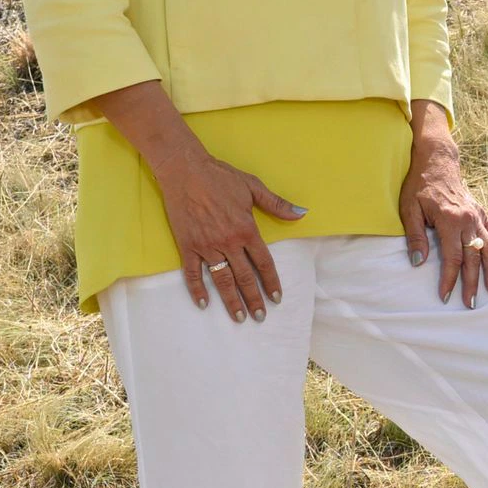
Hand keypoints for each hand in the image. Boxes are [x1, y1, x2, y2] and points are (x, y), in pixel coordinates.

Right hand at [155, 139, 305, 319]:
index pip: (264, 263)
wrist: (185, 169)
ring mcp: (207, 246)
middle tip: (260, 317)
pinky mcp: (187, 245)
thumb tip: (301, 214)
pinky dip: (198, 289)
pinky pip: (193, 273)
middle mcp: (228, 242)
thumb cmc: (220, 176)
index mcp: (246, 229)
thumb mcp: (253, 187)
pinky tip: (204, 304)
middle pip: (245, 277)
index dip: (271, 282)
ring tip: (239, 318)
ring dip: (231, 301)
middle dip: (254, 299)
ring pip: (222, 280)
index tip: (276, 298)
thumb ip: (277, 204)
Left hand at [400, 117, 487, 306]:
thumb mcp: (409, 210)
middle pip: (473, 258)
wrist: (437, 161)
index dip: (449, 279)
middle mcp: (468, 220)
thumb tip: (418, 262)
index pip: (452, 258)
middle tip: (470, 304)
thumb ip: (416, 237)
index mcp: (450, 220)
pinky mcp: (482, 213)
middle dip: (472, 283)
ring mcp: (478, 216)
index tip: (445, 296)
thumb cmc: (419, 186)